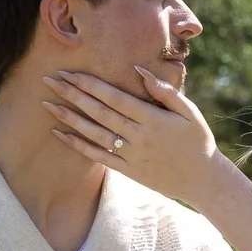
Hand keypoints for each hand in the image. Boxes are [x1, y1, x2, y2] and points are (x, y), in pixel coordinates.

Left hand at [45, 68, 221, 206]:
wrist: (204, 180)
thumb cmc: (198, 141)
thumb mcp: (189, 112)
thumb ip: (165, 91)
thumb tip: (139, 70)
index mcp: (153, 118)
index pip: (114, 97)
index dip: (91, 84)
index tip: (71, 72)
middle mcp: (138, 136)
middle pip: (99, 112)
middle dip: (72, 94)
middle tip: (50, 80)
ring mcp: (131, 155)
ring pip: (94, 133)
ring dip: (69, 118)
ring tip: (47, 104)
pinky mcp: (128, 170)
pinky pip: (98, 156)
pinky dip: (78, 145)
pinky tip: (60, 134)